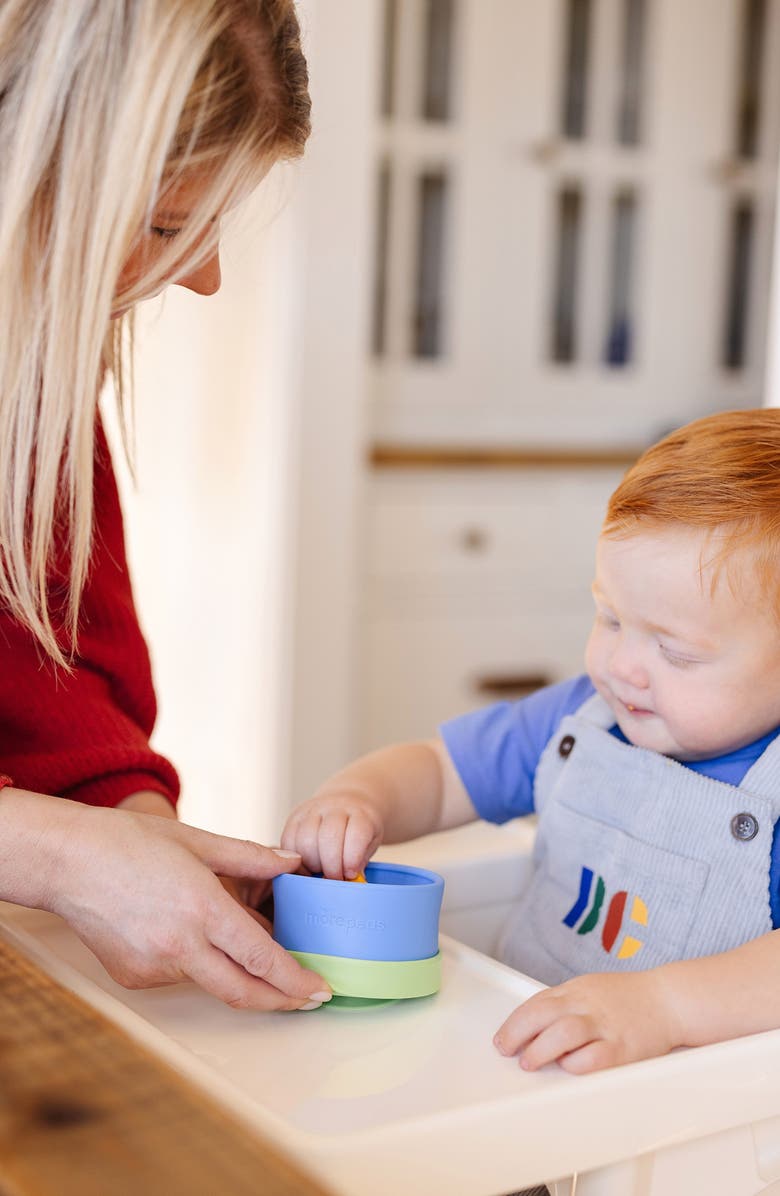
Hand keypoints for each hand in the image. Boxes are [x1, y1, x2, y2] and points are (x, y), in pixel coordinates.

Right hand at [49, 802, 331, 1010]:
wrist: (66, 861)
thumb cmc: (128, 843)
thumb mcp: (198, 841)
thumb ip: (250, 857)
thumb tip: (292, 864)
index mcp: (202, 908)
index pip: (262, 959)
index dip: (296, 980)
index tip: (320, 989)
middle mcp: (179, 946)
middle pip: (243, 992)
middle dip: (282, 1001)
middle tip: (309, 999)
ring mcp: (154, 966)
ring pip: (211, 981)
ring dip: (236, 972)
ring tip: (245, 942)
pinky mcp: (134, 977)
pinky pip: (180, 975)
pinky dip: (197, 962)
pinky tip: (188, 932)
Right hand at [281, 791, 383, 878]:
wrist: (347, 802)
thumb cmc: (361, 827)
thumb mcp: (372, 841)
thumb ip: (361, 860)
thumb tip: (349, 881)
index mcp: (360, 813)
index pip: (356, 834)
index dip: (352, 859)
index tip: (351, 875)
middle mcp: (335, 807)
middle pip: (328, 837)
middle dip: (331, 867)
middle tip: (335, 879)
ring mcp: (312, 810)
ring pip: (305, 840)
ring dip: (312, 864)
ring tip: (320, 871)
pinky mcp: (295, 816)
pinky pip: (288, 840)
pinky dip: (295, 859)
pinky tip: (306, 866)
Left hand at [493, 970, 680, 1073]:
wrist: (668, 1000)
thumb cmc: (628, 998)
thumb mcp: (590, 989)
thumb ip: (563, 1004)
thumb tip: (533, 1025)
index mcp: (577, 991)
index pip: (537, 1003)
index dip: (514, 1022)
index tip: (503, 1039)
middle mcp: (588, 1005)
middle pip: (544, 1013)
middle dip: (517, 1032)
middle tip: (507, 1049)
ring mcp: (605, 1025)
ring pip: (564, 1033)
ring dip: (540, 1049)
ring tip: (529, 1062)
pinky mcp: (623, 1047)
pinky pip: (594, 1057)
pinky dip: (577, 1064)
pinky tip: (569, 1068)